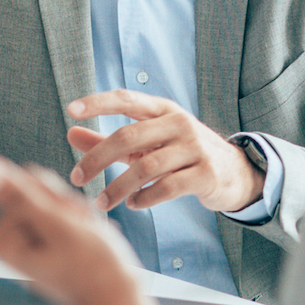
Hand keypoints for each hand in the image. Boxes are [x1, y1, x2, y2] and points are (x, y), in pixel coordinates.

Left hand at [0, 155, 161, 304]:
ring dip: (75, 213)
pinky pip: (61, 222)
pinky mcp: (49, 250)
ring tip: (89, 235)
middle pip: (36, 196)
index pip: (23, 189)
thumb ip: (19, 194)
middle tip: (82, 228)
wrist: (120, 300)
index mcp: (7, 241)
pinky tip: (90, 239)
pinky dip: (79, 224)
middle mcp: (15, 246)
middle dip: (64, 205)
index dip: (53, 197)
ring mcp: (33, 249)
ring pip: (52, 206)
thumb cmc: (94, 266)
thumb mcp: (56, 222)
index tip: (70, 219)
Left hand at [65, 91, 261, 213]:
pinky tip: (133, 204)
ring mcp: (194, 148)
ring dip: (118, 187)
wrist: (234, 172)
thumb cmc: (182, 154)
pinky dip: (145, 198)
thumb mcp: (148, 143)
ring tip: (102, 202)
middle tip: (77, 177)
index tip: (71, 110)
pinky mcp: (205, 174)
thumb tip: (71, 133)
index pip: (127, 99)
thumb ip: (110, 140)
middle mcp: (179, 124)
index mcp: (163, 110)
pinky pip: (167, 187)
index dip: (99, 103)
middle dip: (97, 158)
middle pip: (129, 136)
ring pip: (146, 167)